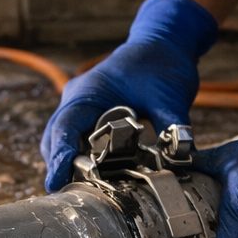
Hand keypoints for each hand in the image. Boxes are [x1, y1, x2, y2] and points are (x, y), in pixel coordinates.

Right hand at [41, 0, 217, 191]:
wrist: (165, 42)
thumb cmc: (163, 63)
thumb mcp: (171, 97)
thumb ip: (173, 127)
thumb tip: (181, 158)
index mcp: (90, 91)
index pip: (66, 127)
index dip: (61, 156)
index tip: (56, 181)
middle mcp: (78, 98)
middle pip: (55, 137)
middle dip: (59, 165)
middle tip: (70, 195)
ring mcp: (81, 105)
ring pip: (62, 140)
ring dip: (68, 163)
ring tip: (80, 190)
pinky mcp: (90, 113)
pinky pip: (76, 138)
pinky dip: (79, 156)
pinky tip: (94, 175)